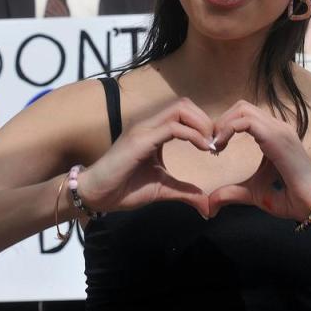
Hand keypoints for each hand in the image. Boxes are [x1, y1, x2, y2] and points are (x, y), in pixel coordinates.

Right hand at [78, 98, 213, 217]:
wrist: (95, 195)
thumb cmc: (123, 189)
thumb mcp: (162, 189)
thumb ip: (184, 192)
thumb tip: (207, 206)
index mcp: (153, 131)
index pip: (183, 112)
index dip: (203, 124)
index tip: (214, 146)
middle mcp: (148, 124)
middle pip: (184, 104)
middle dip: (205, 120)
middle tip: (215, 143)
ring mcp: (143, 129)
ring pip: (180, 109)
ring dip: (201, 124)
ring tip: (209, 145)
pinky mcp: (140, 139)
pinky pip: (172, 127)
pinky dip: (192, 135)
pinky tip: (201, 148)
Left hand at [207, 100, 310, 220]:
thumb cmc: (291, 198)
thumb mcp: (253, 193)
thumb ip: (232, 194)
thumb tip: (211, 204)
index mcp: (274, 135)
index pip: (246, 115)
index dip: (226, 126)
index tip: (215, 148)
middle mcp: (278, 127)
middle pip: (242, 107)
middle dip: (222, 121)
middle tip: (213, 144)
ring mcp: (279, 130)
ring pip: (243, 110)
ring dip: (224, 124)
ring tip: (216, 146)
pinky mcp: (276, 137)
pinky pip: (246, 122)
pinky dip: (228, 130)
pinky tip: (220, 146)